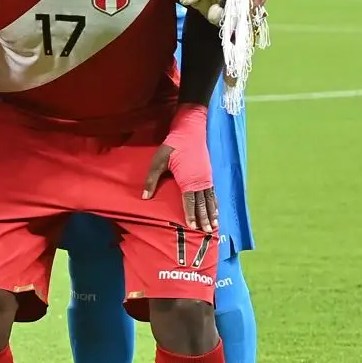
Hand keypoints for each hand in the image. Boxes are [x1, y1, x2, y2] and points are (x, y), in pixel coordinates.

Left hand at [144, 105, 215, 231]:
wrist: (191, 130)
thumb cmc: (173, 146)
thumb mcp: (158, 161)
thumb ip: (151, 180)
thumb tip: (144, 197)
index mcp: (188, 180)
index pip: (189, 201)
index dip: (191, 214)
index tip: (192, 226)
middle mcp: (200, 181)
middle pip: (202, 203)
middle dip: (204, 218)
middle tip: (207, 232)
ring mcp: (206, 178)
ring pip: (210, 199)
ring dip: (212, 213)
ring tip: (214, 226)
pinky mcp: (209, 174)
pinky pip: (213, 192)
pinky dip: (215, 202)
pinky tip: (216, 210)